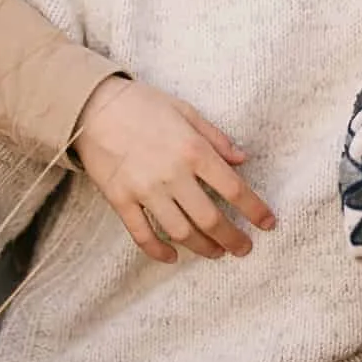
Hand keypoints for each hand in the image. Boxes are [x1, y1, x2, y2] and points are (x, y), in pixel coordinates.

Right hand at [74, 76, 275, 262]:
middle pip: (210, 219)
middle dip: (232, 239)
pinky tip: (172, 257)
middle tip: (244, 249)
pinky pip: (142, 234)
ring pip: (180, 232)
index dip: (255, 210)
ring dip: (202, 248)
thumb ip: (216, 138)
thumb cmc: (143, 104)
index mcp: (194, 151)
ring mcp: (145, 191)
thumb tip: (242, 160)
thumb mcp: (187, 111)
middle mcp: (173, 175)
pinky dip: (158, 251)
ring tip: (216, 253)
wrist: (93, 107)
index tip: (269, 224)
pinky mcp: (120, 200)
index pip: (233, 190)